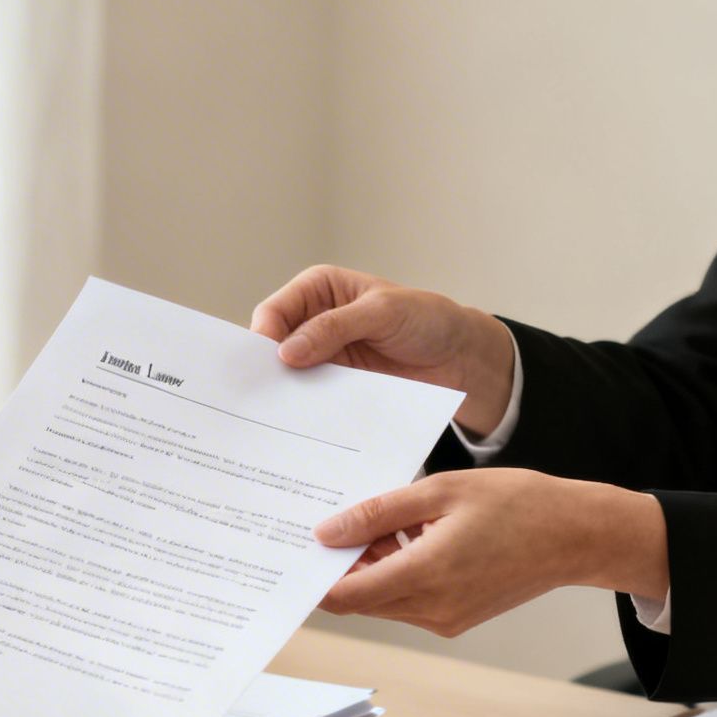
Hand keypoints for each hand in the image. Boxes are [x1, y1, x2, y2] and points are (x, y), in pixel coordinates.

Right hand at [251, 264, 516, 436]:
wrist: (458, 358)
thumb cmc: (425, 319)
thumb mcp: (382, 313)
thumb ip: (334, 327)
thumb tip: (286, 352)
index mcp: (317, 290)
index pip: (274, 313)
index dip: (263, 338)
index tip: (265, 366)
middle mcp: (312, 322)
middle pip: (273, 348)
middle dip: (266, 370)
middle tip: (258, 398)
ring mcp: (322, 357)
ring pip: (288, 377)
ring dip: (284, 395)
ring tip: (275, 419)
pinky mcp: (334, 386)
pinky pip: (310, 399)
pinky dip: (305, 411)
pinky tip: (301, 427)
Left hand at [313, 469, 669, 635]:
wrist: (577, 535)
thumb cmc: (516, 504)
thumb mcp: (439, 491)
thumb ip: (378, 513)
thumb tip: (326, 533)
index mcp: (425, 575)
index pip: (344, 596)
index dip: (312, 579)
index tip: (293, 552)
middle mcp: (431, 608)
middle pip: (359, 600)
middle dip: (342, 566)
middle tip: (335, 522)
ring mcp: (445, 618)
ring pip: (382, 601)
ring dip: (371, 568)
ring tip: (383, 522)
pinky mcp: (456, 618)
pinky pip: (408, 601)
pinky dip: (396, 573)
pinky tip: (408, 536)